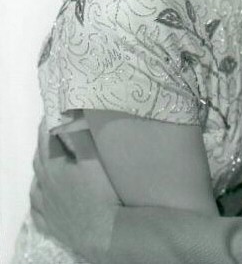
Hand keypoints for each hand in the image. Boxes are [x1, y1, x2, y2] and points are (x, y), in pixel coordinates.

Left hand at [30, 119, 120, 262]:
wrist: (104, 232)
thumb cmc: (102, 192)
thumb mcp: (94, 157)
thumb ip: (81, 136)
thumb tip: (71, 117)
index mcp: (54, 167)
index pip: (45, 140)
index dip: (46, 125)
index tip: (50, 112)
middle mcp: (45, 186)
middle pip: (39, 160)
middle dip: (43, 144)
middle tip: (51, 133)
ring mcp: (46, 208)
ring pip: (35, 185)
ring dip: (39, 170)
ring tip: (45, 163)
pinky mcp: (51, 225)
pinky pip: (36, 210)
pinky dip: (37, 198)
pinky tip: (40, 196)